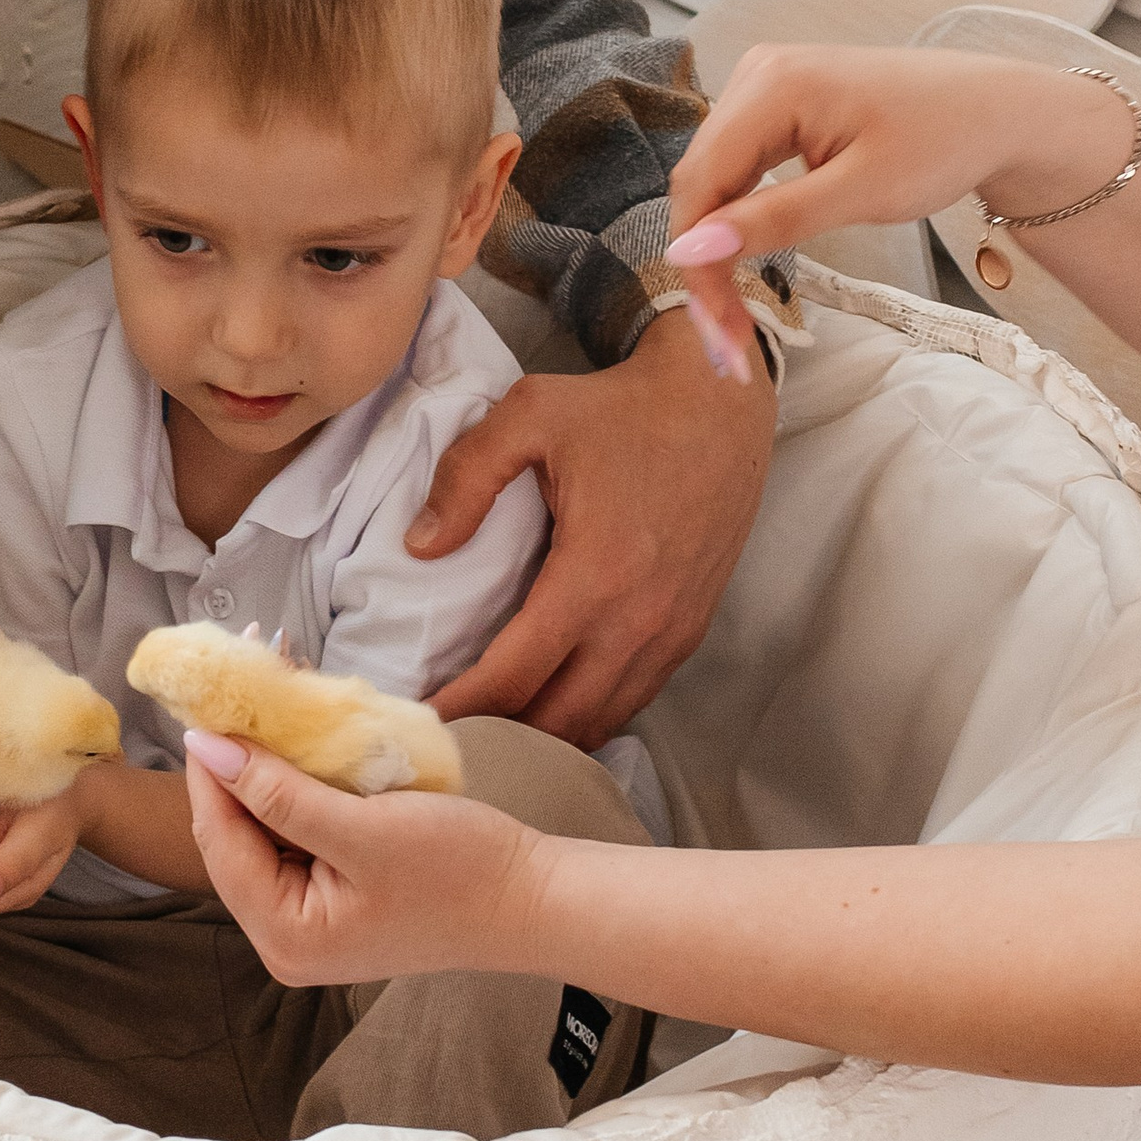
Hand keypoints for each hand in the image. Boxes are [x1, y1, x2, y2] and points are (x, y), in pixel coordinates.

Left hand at [182, 728, 541, 988]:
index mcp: (284, 935)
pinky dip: (296, 787)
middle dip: (238, 761)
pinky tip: (301, 743)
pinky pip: (297, 835)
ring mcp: (310, 920)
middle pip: (234, 836)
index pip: (219, 838)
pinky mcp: (335, 898)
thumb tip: (206, 746)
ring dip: (266, 768)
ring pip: (264, 830)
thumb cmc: (460, 870)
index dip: (210, 766)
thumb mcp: (365, 828)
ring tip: (269, 701)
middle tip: (241, 689)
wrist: (534, 899)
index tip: (207, 700)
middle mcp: (284, 937)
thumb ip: (278, 792)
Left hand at [412, 310, 773, 741]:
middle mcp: (638, 619)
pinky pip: (633, 698)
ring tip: (490, 733)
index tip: (420, 720)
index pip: (515, 675)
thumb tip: (421, 545)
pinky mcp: (690, 630)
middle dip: (498, 735)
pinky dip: (588, 717)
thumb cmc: (621, 409)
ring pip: (599, 719)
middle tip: (446, 735)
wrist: (719, 404)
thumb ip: (467, 476)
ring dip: (544, 736)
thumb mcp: (529, 414)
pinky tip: (551, 713)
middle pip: (557, 717)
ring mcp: (671, 631)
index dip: (462, 706)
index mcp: (594, 574)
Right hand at [660, 44, 1123, 296]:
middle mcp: (756, 73)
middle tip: (726, 338)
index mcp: (772, 84)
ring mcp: (767, 84)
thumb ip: (772, 221)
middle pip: (701, 180)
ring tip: (734, 313)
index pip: (701, 182)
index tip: (716, 330)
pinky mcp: (782, 103)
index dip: (696, 261)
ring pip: (716, 177)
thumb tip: (688, 253)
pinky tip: (747, 260)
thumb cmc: (945, 143)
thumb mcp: (861, 192)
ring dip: (717, 245)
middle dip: (704, 261)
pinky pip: (741, 166)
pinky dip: (740, 218)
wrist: (999, 112)